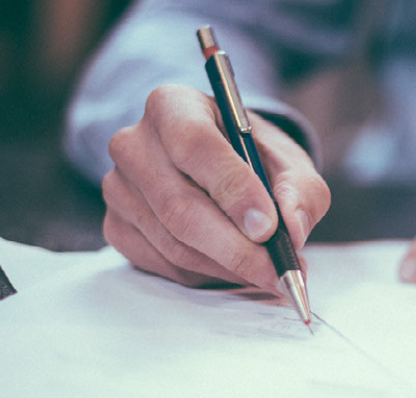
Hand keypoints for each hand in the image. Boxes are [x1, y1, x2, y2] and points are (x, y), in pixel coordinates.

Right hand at [101, 84, 329, 289]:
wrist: (216, 166)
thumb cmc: (250, 157)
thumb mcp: (287, 160)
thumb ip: (300, 190)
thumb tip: (292, 230)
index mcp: (172, 105)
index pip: (194, 144)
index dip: (233, 189)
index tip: (268, 227)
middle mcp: (133, 143)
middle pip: (179, 205)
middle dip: (236, 247)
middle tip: (277, 270)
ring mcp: (118, 187)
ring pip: (173, 243)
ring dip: (226, 266)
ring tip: (267, 271)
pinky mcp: (116, 226)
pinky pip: (163, 264)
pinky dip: (205, 275)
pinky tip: (232, 267)